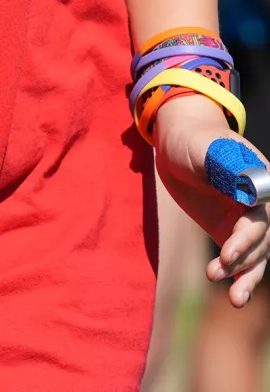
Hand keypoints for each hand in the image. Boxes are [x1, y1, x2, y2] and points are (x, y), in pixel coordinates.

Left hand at [154, 94, 269, 306]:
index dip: (248, 237)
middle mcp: (260, 203)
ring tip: (233, 299)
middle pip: (260, 239)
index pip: (261, 215)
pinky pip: (242, 259)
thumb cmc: (193, 139)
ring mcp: (247, 220)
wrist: (178, 142)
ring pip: (256, 255)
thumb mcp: (204, 147)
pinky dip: (240, 277)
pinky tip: (234, 296)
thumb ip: (225, 165)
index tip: (228, 253)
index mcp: (261, 180)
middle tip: (215, 270)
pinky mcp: (232, 233)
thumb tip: (250, 185)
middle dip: (241, 258)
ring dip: (245, 276)